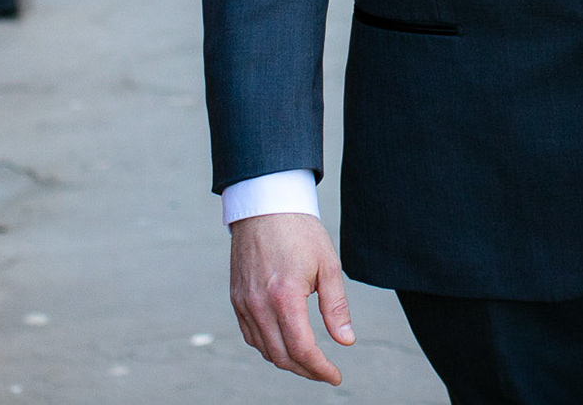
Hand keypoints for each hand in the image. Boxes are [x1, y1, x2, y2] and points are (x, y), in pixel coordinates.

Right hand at [230, 212, 354, 382]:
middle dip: (306, 370)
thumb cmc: (300, 231)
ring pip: (264, 349)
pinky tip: (284, 343)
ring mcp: (244, 303)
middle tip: (325, 372)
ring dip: (287, 361)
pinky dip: (268, 347)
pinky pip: (251, 335)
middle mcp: (259, 305)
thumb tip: (346, 341)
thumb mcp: (328, 266)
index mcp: (285, 297)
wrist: (265, 206)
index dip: (320, 369)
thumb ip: (336, 307)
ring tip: (309, 360)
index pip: (302, 350)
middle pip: (281, 356)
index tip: (335, 376)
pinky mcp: (236, 299)